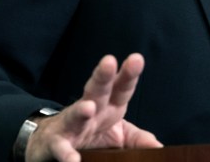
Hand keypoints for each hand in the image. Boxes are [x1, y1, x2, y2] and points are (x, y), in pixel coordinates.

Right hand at [25, 53, 162, 161]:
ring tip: (88, 108)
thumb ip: (138, 139)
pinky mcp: (56, 143)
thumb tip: (158, 147)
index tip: (137, 59)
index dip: (129, 74)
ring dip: (80, 111)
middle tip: (108, 61)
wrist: (51, 143)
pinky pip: (61, 148)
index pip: (121, 87)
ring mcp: (71, 125)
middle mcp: (91, 110)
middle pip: (97, 89)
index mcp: (109, 105)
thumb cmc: (91, 135)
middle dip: (103, 76)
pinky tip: (72, 160)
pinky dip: (66, 153)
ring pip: (75, 114)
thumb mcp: (118, 135)